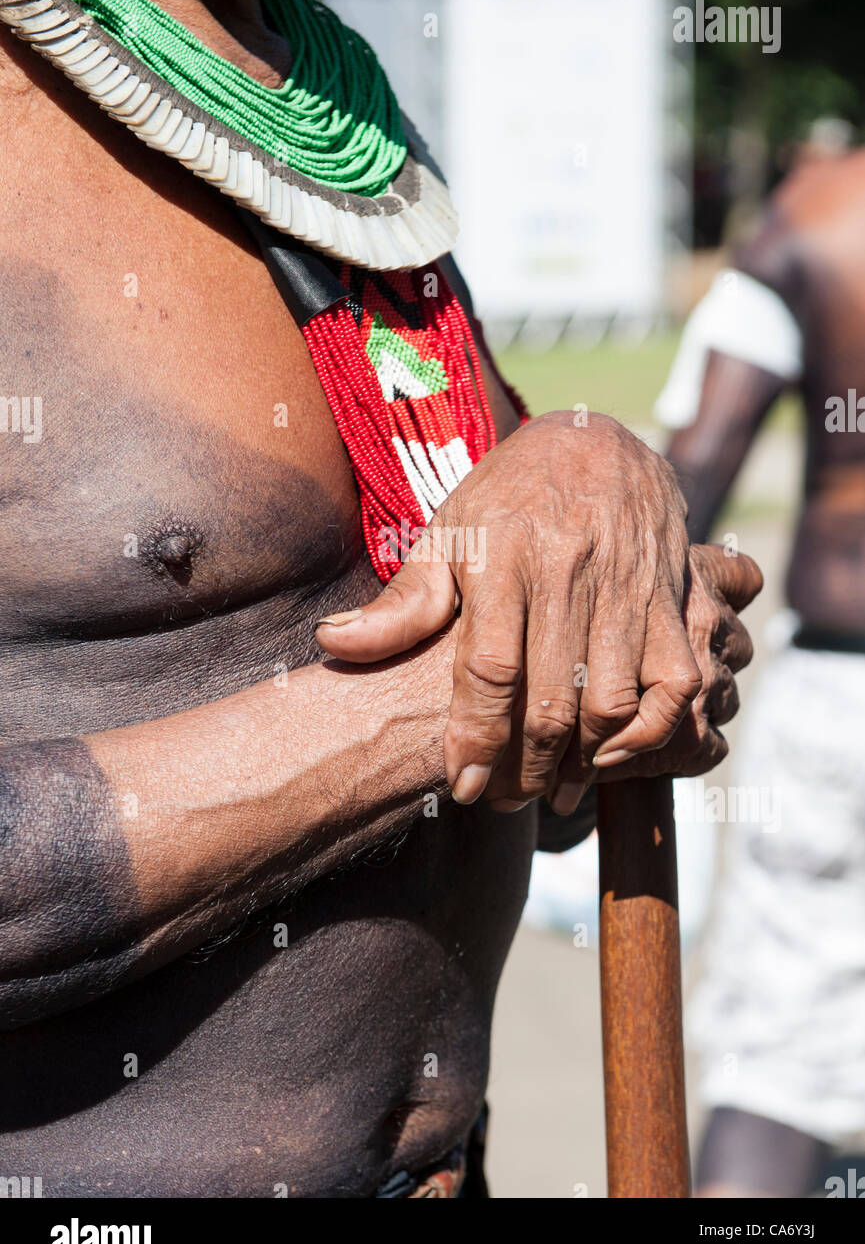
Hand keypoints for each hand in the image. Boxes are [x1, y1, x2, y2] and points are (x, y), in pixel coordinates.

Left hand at [315, 411, 760, 811]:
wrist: (596, 440)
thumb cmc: (506, 497)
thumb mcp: (446, 534)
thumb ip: (401, 602)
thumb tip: (333, 644)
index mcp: (503, 554)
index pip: (489, 669)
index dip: (476, 739)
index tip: (465, 788)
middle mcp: (568, 570)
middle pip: (550, 699)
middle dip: (525, 769)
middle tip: (505, 803)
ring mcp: (627, 584)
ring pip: (611, 701)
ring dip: (583, 764)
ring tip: (554, 790)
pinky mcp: (675, 595)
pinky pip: (677, 682)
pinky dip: (653, 731)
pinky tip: (616, 753)